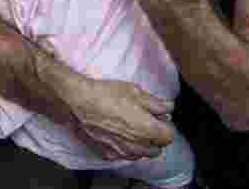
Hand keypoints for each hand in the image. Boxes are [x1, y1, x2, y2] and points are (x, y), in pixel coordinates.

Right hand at [58, 74, 174, 161]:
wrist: (79, 102)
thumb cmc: (107, 94)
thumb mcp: (136, 92)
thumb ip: (156, 103)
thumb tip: (168, 109)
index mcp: (148, 129)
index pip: (169, 137)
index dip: (165, 126)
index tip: (159, 118)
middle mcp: (137, 146)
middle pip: (157, 149)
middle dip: (155, 137)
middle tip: (146, 122)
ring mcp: (122, 152)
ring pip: (141, 155)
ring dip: (142, 145)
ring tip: (132, 129)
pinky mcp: (108, 154)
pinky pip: (125, 156)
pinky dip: (126, 148)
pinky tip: (119, 135)